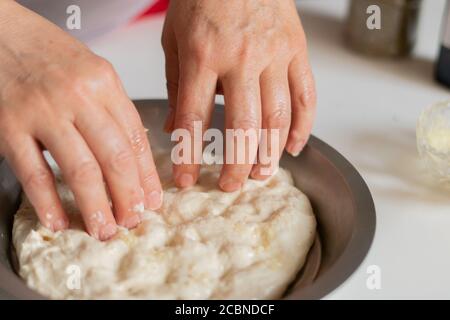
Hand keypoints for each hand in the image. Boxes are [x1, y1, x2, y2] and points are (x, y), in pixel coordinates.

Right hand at [0, 2, 161, 239]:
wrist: (0, 31)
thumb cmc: (49, 55)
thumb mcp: (93, 72)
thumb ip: (113, 110)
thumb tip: (134, 156)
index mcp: (105, 83)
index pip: (135, 139)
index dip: (147, 176)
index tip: (153, 201)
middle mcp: (79, 96)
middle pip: (114, 157)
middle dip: (128, 197)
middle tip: (133, 222)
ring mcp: (43, 111)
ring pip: (80, 169)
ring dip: (95, 206)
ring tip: (104, 230)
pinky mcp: (9, 125)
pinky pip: (33, 171)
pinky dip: (47, 201)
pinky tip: (59, 221)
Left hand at [162, 0, 315, 190]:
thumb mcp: (174, 38)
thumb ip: (175, 85)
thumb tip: (173, 127)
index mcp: (203, 56)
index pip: (194, 119)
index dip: (189, 156)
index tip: (187, 181)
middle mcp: (241, 59)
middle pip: (242, 127)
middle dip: (236, 165)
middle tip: (229, 187)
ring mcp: (274, 55)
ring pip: (277, 117)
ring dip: (270, 153)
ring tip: (261, 175)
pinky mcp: (297, 51)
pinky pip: (306, 95)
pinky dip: (303, 126)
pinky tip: (292, 147)